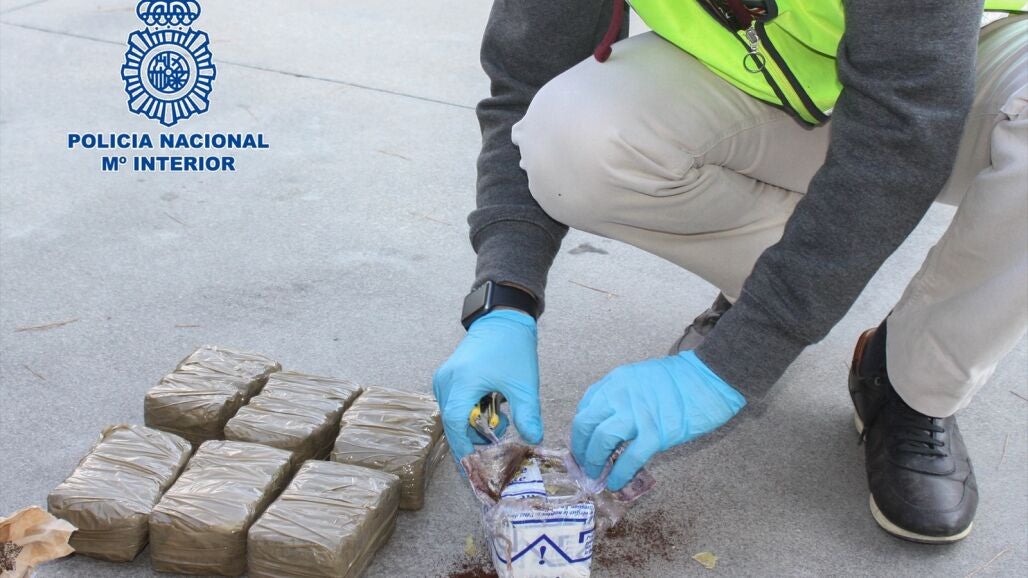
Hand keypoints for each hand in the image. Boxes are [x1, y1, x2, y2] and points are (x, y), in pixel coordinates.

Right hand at [433, 309, 542, 460]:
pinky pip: (454, 403)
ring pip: (453, 414)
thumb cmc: (512, 348)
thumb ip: (527, 414)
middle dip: (473, 437)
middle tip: (497, 442)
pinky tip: (491, 406)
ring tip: (501, 418)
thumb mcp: (524, 384)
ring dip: (474, 424)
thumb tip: (533, 439)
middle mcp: (446, 380)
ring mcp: (444, 378)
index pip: (456, 424)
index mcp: (462, 382)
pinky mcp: (448, 376)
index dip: (464, 447)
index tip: (475, 465)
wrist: (503, 319)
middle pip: (453, 421)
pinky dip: (470, 412)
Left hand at [571, 350, 745, 490]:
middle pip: (585, 424)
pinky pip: (630, 458)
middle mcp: (620, 395)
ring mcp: (637, 414)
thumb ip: (621, 396)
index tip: (582, 444)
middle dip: (580, 448)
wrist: (709, 379)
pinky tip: (616, 483)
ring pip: (601, 440)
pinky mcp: (656, 434)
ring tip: (596, 475)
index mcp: (616, 381)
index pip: (586, 407)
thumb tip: (607, 423)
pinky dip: (619, 474)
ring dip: (594, 462)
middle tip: (584, 464)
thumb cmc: (679, 380)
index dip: (580, 430)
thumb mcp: (639, 377)